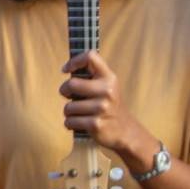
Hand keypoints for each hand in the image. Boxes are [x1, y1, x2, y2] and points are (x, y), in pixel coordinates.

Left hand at [59, 52, 156, 168]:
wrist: (125, 131)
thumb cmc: (109, 106)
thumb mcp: (107, 86)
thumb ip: (91, 77)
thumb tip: (66, 69)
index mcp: (109, 78)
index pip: (91, 57)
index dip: (74, 61)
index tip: (66, 70)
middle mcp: (107, 91)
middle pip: (71, 84)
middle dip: (64, 91)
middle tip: (70, 96)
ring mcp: (101, 108)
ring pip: (68, 107)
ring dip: (69, 112)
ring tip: (80, 113)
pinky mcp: (95, 124)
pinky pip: (70, 122)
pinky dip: (70, 124)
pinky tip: (80, 124)